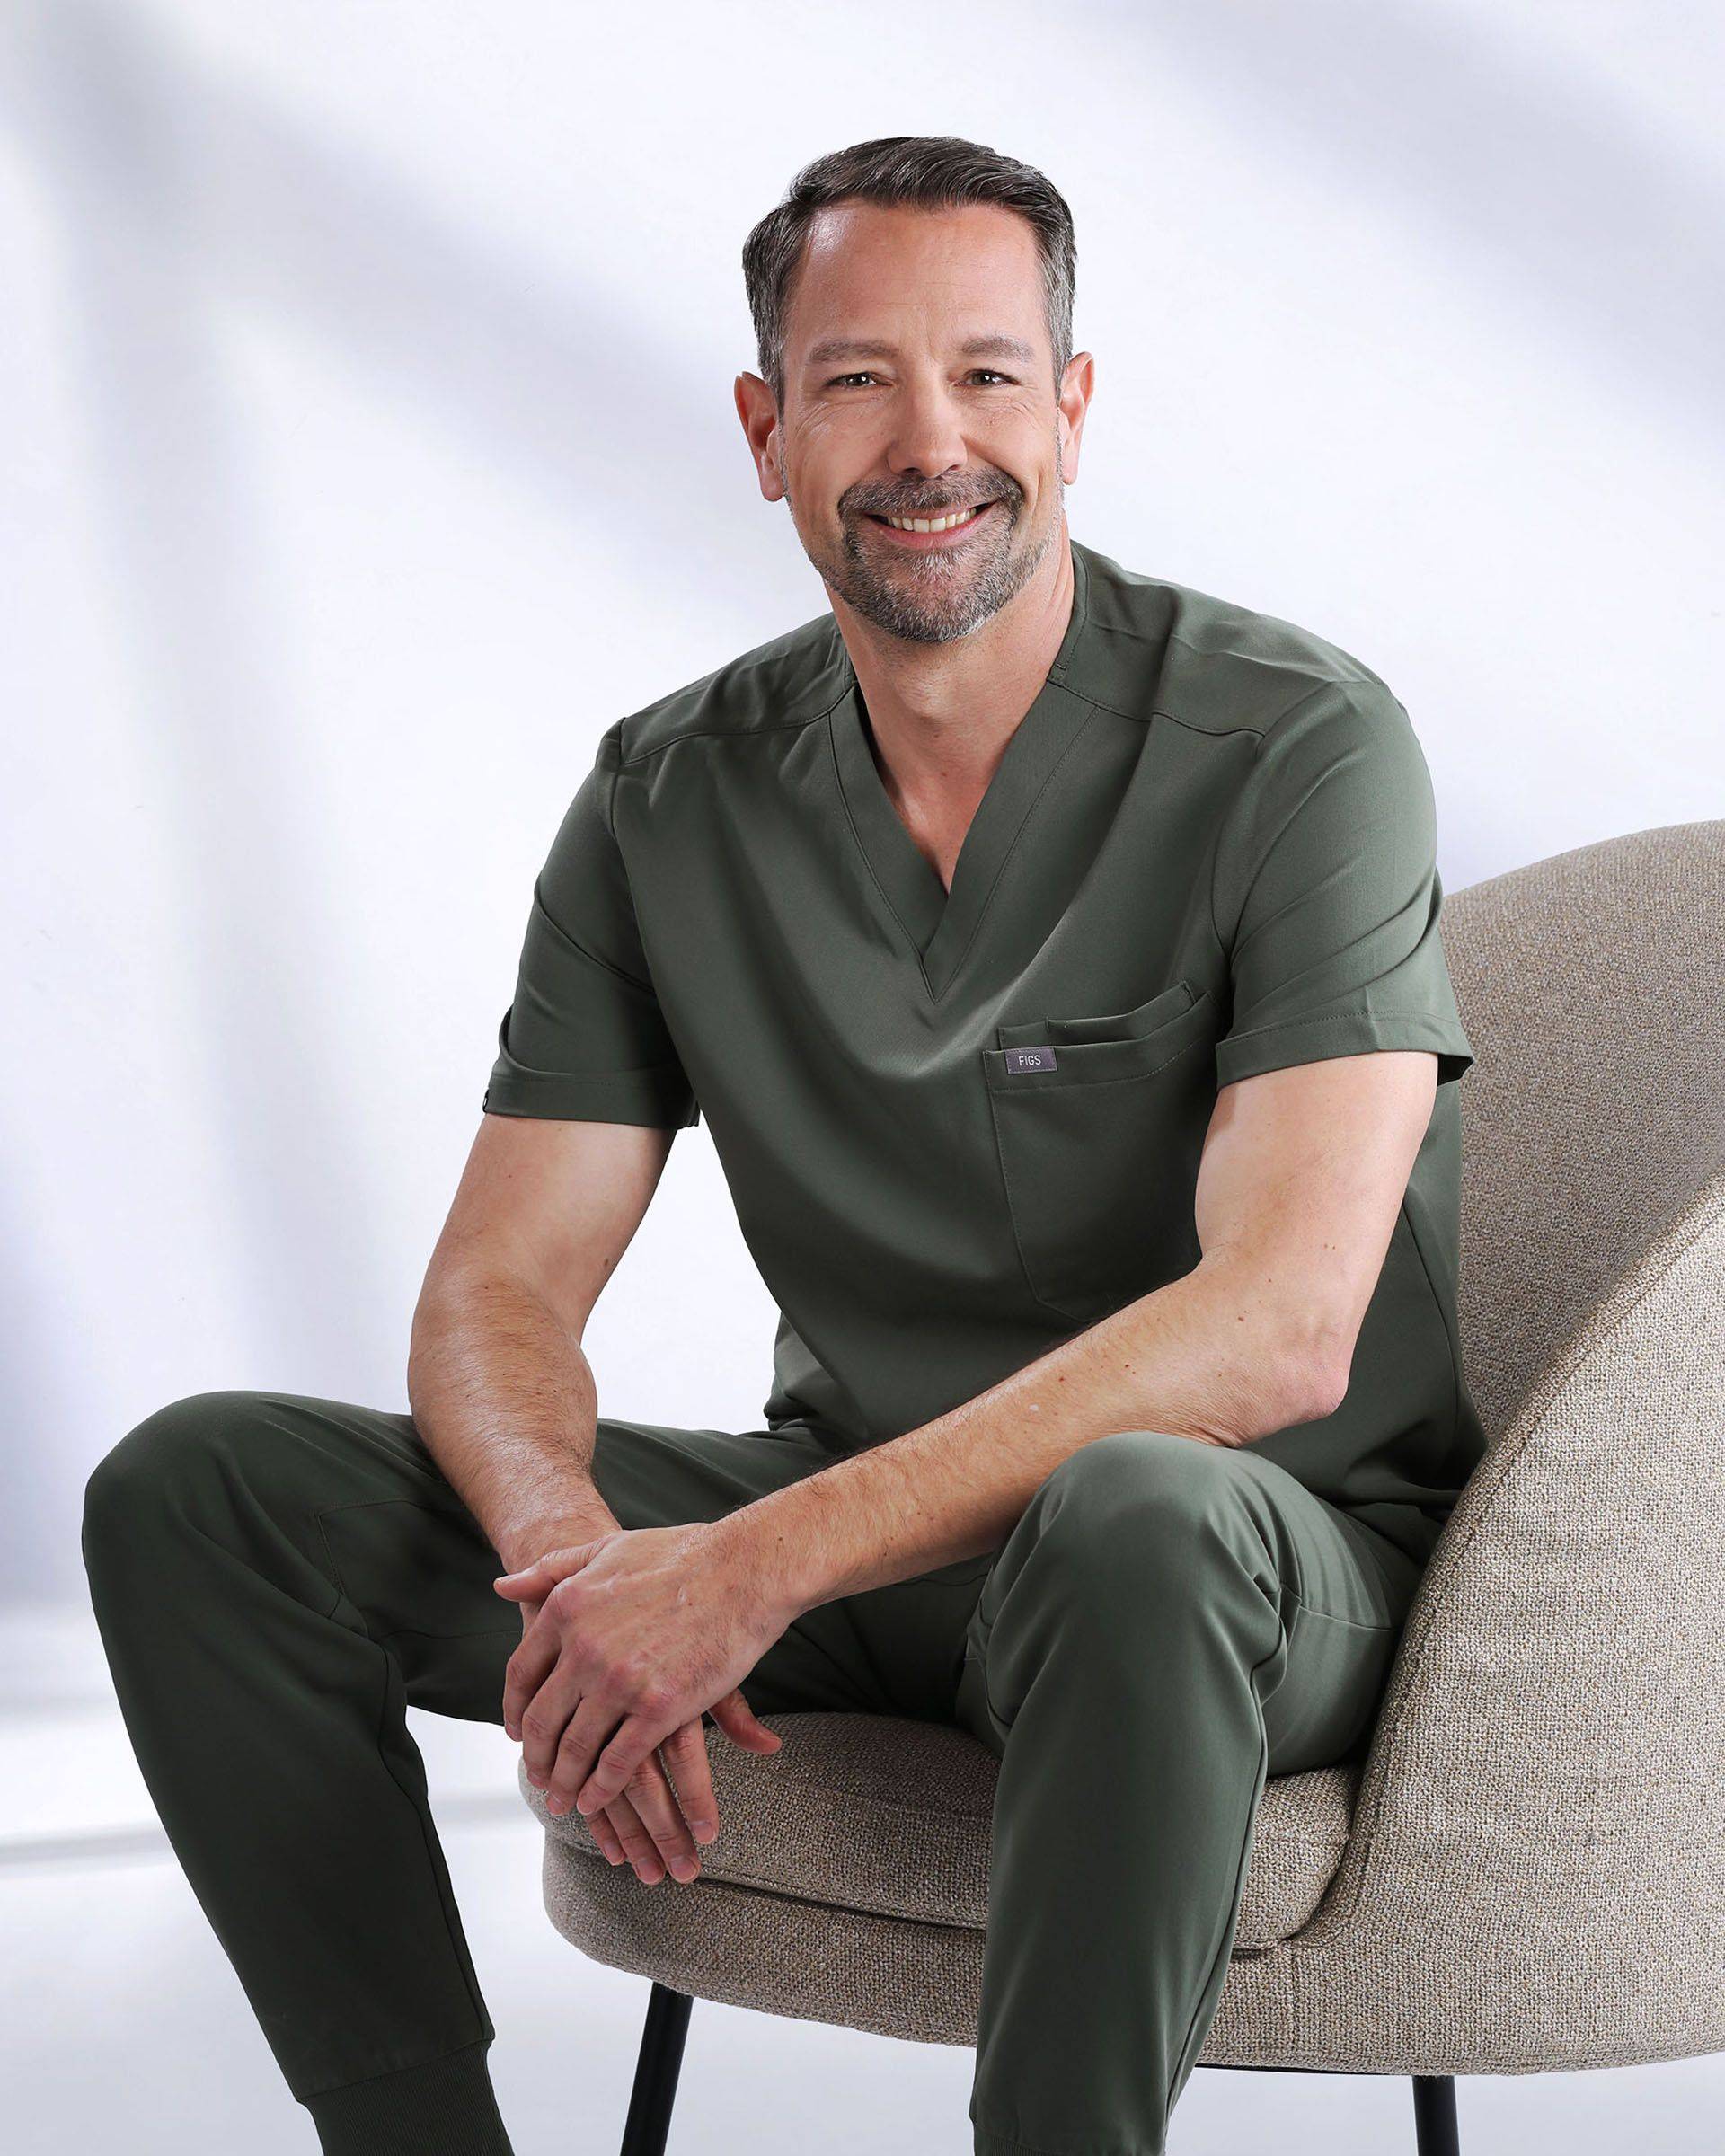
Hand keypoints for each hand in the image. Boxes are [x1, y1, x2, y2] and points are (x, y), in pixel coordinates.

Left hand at [493, 1516, 788, 1871]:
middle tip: (538, 1778)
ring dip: (565, 1781)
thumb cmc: (680, 1554)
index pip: (521, 1674)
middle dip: (537, 1757)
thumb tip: (502, 1587)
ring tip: (562, 1801)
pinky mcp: (659, 1707)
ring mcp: (619, 1680)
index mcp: (566, 1609)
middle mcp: (583, 1647)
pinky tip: (596, 1800)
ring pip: (576, 1747)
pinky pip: (618, 1761)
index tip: (518, 1733)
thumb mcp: (605, 1550)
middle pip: (543, 1719)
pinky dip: (602, 1788)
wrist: (743, 1568)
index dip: (514, 1710)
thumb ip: (551, 1570)